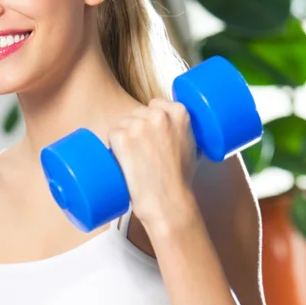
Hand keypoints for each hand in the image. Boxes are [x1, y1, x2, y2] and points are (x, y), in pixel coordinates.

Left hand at [108, 98, 199, 235]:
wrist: (168, 200)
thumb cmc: (180, 180)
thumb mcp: (193, 147)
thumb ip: (184, 131)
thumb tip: (176, 129)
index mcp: (179, 112)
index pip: (155, 103)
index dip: (150, 119)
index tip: (150, 133)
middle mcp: (158, 115)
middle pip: (137, 113)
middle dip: (136, 128)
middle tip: (141, 150)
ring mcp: (139, 125)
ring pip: (123, 123)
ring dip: (124, 137)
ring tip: (134, 158)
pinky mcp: (122, 137)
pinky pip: (112, 134)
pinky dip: (113, 145)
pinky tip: (121, 158)